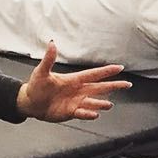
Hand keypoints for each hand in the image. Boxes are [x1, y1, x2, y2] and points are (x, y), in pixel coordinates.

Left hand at [15, 42, 130, 121]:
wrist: (30, 103)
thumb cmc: (36, 86)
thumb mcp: (41, 72)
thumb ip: (48, 59)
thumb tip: (51, 43)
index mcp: (73, 80)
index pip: (93, 74)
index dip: (106, 71)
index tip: (119, 67)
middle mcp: (78, 90)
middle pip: (99, 87)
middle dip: (113, 86)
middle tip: (127, 84)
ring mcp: (76, 102)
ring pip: (93, 102)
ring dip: (101, 103)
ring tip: (109, 105)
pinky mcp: (71, 112)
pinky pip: (83, 113)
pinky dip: (89, 113)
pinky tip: (95, 114)